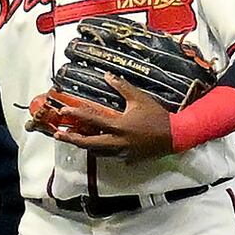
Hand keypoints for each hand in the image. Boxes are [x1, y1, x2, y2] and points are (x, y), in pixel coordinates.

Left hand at [36, 87, 177, 160]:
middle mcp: (117, 142)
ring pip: (97, 152)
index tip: (64, 111)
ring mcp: (122, 153)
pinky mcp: (127, 159)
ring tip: (74, 139)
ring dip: (85, 145)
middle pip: (88, 143)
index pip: (92, 120)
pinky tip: (96, 145)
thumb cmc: (157, 116)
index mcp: (119, 126)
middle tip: (59, 135)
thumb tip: (107, 76)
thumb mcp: (139, 99)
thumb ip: (122, 87)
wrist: (174, 136)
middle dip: (72, 139)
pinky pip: (109, 155)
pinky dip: (100, 150)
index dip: (76, 114)